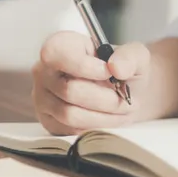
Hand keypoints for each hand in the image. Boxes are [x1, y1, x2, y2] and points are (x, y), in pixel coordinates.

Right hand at [32, 31, 149, 134]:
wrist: (123, 93)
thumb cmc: (122, 71)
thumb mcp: (134, 56)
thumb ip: (129, 56)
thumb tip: (116, 67)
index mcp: (60, 46)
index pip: (57, 55)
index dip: (84, 67)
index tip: (109, 73)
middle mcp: (44, 71)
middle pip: (69, 90)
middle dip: (104, 98)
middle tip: (125, 99)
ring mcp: (43, 97)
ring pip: (70, 114)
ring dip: (102, 116)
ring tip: (120, 110)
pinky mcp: (49, 121)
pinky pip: (70, 130)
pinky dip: (95, 127)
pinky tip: (108, 119)